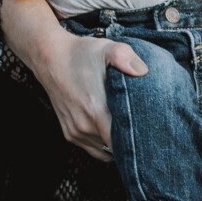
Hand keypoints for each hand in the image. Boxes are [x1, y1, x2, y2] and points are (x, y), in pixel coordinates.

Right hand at [0, 0, 144, 161]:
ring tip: (131, 133)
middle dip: (131, 145)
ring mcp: (75, 132)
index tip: (152, 135)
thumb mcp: (106, 48)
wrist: (50, 58)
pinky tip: (114, 133)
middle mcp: (84, 125)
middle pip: (115, 149)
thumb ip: (125, 57)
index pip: (121, 142)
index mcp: (95, 109)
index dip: (138, 142)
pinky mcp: (69, 134)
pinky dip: (105, 145)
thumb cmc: (82, 53)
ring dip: (117, 146)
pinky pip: (93, 149)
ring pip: (104, 152)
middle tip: (147, 134)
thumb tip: (143, 70)